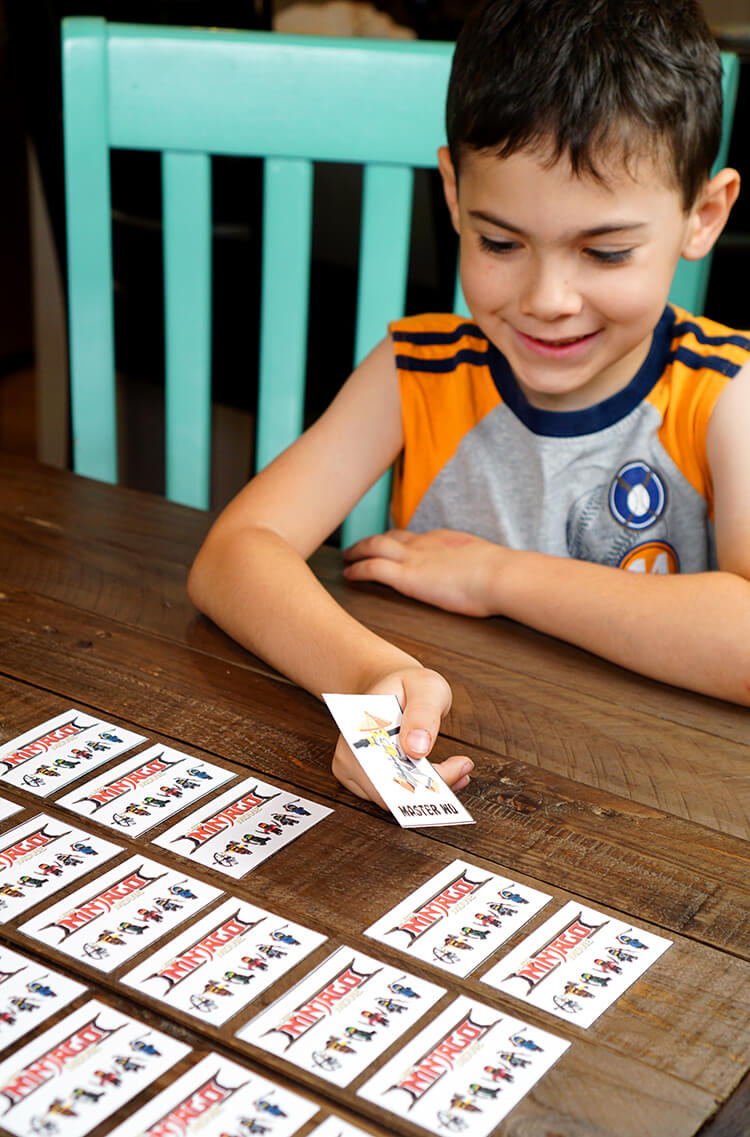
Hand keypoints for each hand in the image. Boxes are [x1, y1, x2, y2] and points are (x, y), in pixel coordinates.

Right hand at [330, 665, 473, 807]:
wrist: (390, 687)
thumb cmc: (407, 685)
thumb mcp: (425, 687)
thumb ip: (423, 713)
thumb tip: (417, 749)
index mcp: (358, 723)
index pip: (386, 763)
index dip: (420, 776)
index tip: (459, 764)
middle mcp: (349, 750)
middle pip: (388, 789)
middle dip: (431, 787)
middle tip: (462, 769)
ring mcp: (352, 768)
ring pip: (392, 799)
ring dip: (429, 791)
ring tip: (458, 770)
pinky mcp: (361, 780)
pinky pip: (392, 796)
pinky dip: (421, 791)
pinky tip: (444, 774)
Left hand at [343, 528, 499, 616]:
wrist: (499, 575)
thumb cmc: (500, 575)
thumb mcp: (486, 563)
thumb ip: (475, 567)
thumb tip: (482, 577)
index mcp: (443, 539)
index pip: (414, 538)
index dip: (398, 542)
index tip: (391, 547)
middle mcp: (424, 543)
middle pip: (390, 536)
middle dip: (371, 541)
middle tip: (357, 547)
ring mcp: (414, 558)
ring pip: (374, 547)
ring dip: (357, 551)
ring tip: (346, 558)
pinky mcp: (406, 576)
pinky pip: (372, 568)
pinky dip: (357, 569)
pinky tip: (348, 575)